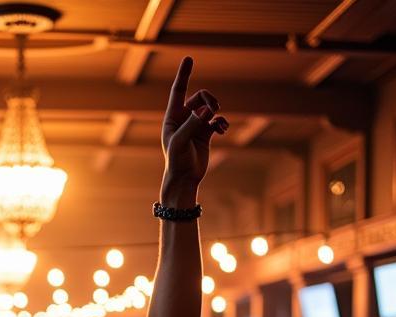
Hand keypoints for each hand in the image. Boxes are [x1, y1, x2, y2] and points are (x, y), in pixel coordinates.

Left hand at [161, 57, 227, 196]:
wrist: (184, 179)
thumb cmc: (177, 161)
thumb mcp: (181, 142)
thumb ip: (193, 123)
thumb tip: (207, 109)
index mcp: (172, 117)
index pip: (178, 91)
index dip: (184, 75)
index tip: (189, 58)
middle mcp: (183, 119)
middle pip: (199, 97)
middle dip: (208, 99)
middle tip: (214, 109)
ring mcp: (195, 125)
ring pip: (209, 107)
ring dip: (216, 109)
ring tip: (217, 122)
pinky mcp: (205, 134)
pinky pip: (216, 120)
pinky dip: (221, 122)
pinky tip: (222, 130)